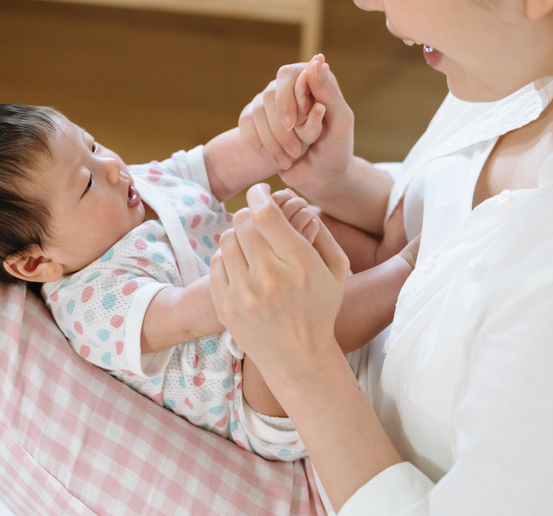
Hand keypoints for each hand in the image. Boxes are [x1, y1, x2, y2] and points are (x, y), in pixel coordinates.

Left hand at [210, 183, 349, 386]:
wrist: (299, 359)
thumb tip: (299, 206)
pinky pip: (216, 263)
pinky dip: (227, 258)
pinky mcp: (225, 306)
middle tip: (258, 219)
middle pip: (243, 222)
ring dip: (238, 235)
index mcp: (299, 263)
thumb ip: (322, 233)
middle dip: (251, 214)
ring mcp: (243, 294)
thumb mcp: (337, 270)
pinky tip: (241, 265)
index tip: (261, 192)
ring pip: (227, 240)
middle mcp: (269, 277)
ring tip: (251, 245)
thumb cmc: (321, 309)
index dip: (259, 195)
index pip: (266, 214)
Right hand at [239, 56, 326, 170]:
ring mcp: (272, 103)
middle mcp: (290, 87)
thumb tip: (316, 62)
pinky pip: (247, 124)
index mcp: (311, 81)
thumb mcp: (340, 121)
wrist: (320, 177)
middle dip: (280, 126)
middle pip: (270, 94)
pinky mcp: (258, 121)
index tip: (293, 124)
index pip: (288, 75)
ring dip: (273, 139)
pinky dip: (259, 143)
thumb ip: (329, 92)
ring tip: (290, 159)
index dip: (288, 100)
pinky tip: (274, 158)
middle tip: (295, 150)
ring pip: (258, 110)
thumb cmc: (336, 149)